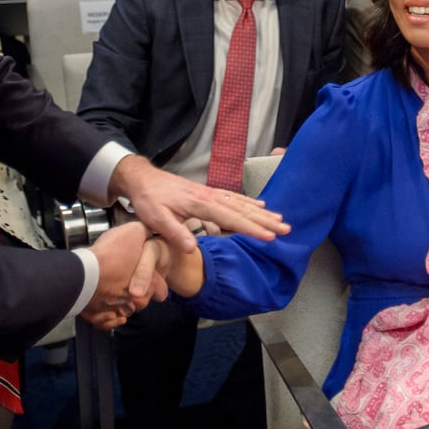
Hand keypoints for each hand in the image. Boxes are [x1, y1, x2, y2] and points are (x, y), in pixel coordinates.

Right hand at [81, 222, 170, 325]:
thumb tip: (149, 229)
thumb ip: (145, 231)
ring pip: (125, 311)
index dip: (157, 284)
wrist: (85, 272)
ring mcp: (116, 310)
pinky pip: (107, 321)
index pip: (160, 289)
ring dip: (123, 305)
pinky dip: (109, 318)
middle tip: (132, 286)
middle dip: (140, 295)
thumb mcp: (134, 231)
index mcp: (148, 283)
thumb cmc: (111, 254)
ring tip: (118, 295)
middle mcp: (134, 300)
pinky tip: (109, 312)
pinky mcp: (98, 316)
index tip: (155, 282)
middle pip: (142, 301)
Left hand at [108, 155, 288, 257]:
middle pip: (242, 210)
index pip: (231, 219)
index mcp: (200, 204)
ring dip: (261, 212)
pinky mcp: (207, 193)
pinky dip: (248, 203)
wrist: (142, 179)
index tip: (270, 238)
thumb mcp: (156, 218)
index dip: (252, 229)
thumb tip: (193, 249)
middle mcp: (210, 197)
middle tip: (286, 229)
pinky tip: (259, 207)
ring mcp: (210, 193)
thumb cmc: (148, 200)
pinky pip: (233, 198)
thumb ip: (175, 232)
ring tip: (279, 219)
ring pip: (241, 203)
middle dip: (265, 220)